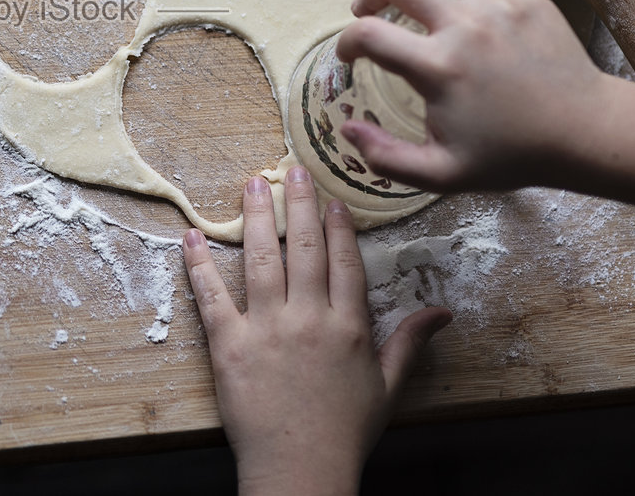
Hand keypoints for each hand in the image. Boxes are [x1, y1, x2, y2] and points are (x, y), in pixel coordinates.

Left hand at [182, 167, 450, 495]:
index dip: (338, 227)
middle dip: (299, 205)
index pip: (344, 262)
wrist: (300, 470)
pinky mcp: (229, 346)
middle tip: (295, 169)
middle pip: (303, 249)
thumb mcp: (388, 388)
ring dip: (255, 218)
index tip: (333, 198)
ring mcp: (266, 329)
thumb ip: (410, 342)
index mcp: (348, 326)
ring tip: (252, 183)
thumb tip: (443, 311)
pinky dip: (199, 266)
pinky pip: (211, 298)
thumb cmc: (345, 433)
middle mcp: (308, 319)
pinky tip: (191, 237)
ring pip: (260, 261)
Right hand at [334, 0, 611, 192]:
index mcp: (439, 67)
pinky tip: (475, 27)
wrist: (587, 133)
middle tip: (368, 10)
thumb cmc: (514, 155)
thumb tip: (348, 130)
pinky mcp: (530, 0)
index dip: (346, 42)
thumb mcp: (442, 173)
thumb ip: (385, 157)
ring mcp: (501, 6)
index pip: (369, 34)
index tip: (347, 55)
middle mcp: (466, 25)